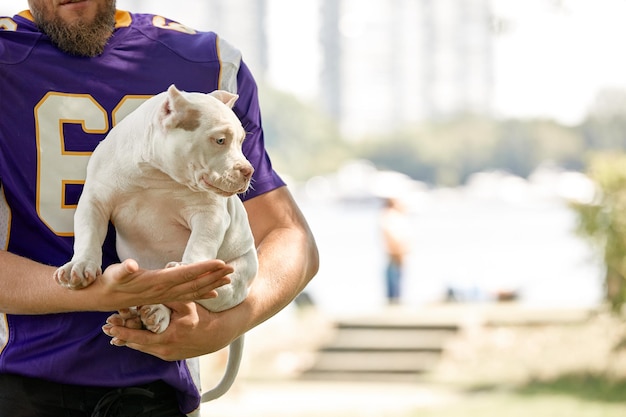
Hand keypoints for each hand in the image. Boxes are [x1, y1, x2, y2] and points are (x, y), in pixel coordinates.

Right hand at [91, 259, 232, 310]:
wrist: (102, 298)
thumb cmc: (108, 282)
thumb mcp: (112, 274)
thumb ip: (122, 270)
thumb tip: (130, 265)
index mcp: (157, 282)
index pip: (186, 273)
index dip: (204, 268)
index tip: (221, 262)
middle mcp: (165, 291)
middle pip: (195, 283)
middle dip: (214, 275)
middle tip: (233, 268)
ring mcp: (166, 296)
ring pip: (194, 290)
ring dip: (212, 284)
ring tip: (229, 278)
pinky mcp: (165, 297)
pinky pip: (188, 296)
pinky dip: (202, 294)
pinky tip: (215, 293)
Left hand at [102, 301, 243, 360]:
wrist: (216, 335)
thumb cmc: (201, 317)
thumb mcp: (186, 305)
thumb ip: (168, 298)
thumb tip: (151, 289)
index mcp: (169, 337)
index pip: (139, 336)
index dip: (123, 331)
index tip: (110, 325)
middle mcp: (165, 350)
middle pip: (136, 345)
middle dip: (121, 336)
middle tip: (107, 328)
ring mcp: (167, 355)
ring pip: (142, 348)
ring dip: (128, 340)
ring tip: (114, 334)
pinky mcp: (169, 356)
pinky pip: (149, 350)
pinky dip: (139, 343)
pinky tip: (130, 338)